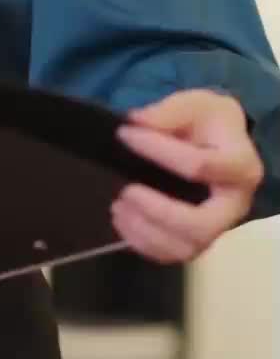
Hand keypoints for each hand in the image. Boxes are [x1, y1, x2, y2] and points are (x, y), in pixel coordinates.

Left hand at [113, 90, 262, 263]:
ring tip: (118, 206)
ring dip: (145, 231)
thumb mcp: (194, 104)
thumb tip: (136, 122)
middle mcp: (235, 204)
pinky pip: (172, 255)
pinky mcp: (198, 240)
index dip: (159, 151)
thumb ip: (167, 112)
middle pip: (200, 226)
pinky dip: (142, 243)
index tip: (125, 134)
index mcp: (240, 166)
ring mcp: (218, 227)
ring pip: (185, 247)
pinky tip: (122, 220)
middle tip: (126, 191)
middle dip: (158, 212)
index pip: (200, 166)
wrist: (217, 141)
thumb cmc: (208, 123)